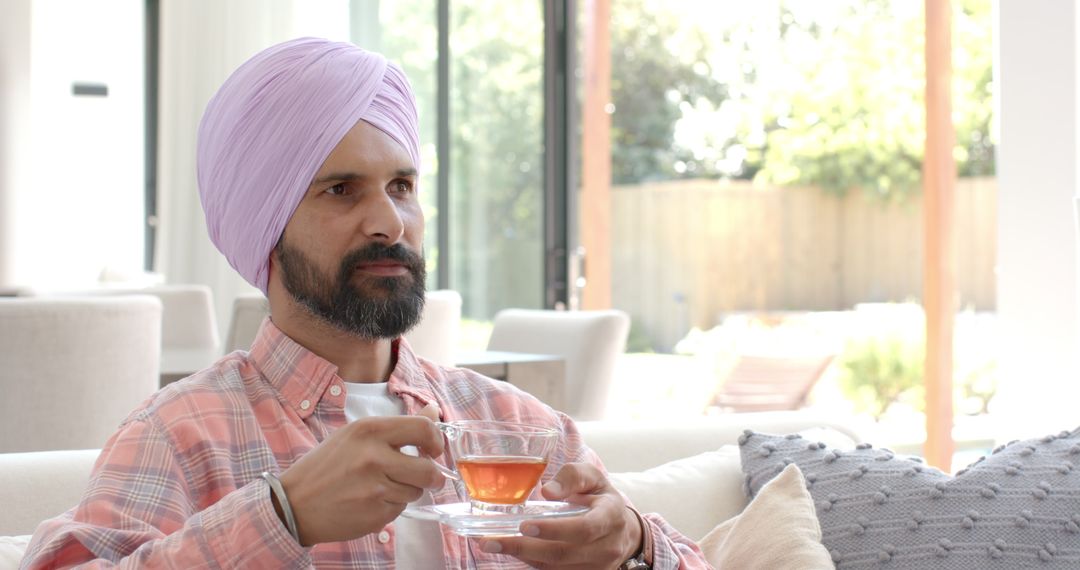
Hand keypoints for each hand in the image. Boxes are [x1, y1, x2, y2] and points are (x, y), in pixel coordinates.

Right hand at [277, 409, 446, 545]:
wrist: (293, 504)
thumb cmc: (326, 466)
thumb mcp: (357, 435)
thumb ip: (398, 426)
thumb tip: (434, 412)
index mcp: (368, 430)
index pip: (422, 429)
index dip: (436, 440)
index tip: (433, 449)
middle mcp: (373, 457)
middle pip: (428, 469)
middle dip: (433, 476)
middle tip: (427, 477)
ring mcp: (374, 488)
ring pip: (415, 491)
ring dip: (407, 491)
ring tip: (382, 487)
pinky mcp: (375, 514)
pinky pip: (400, 509)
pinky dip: (392, 506)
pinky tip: (371, 501)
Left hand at [479, 463, 641, 568]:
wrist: (624, 530)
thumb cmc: (602, 498)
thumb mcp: (593, 477)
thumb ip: (572, 476)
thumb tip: (547, 491)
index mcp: (610, 517)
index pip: (583, 528)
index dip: (554, 530)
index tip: (524, 525)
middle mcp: (607, 547)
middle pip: (562, 553)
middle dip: (524, 548)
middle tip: (491, 541)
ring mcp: (598, 567)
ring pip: (556, 567)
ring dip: (523, 557)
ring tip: (494, 544)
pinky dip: (532, 563)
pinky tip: (513, 551)